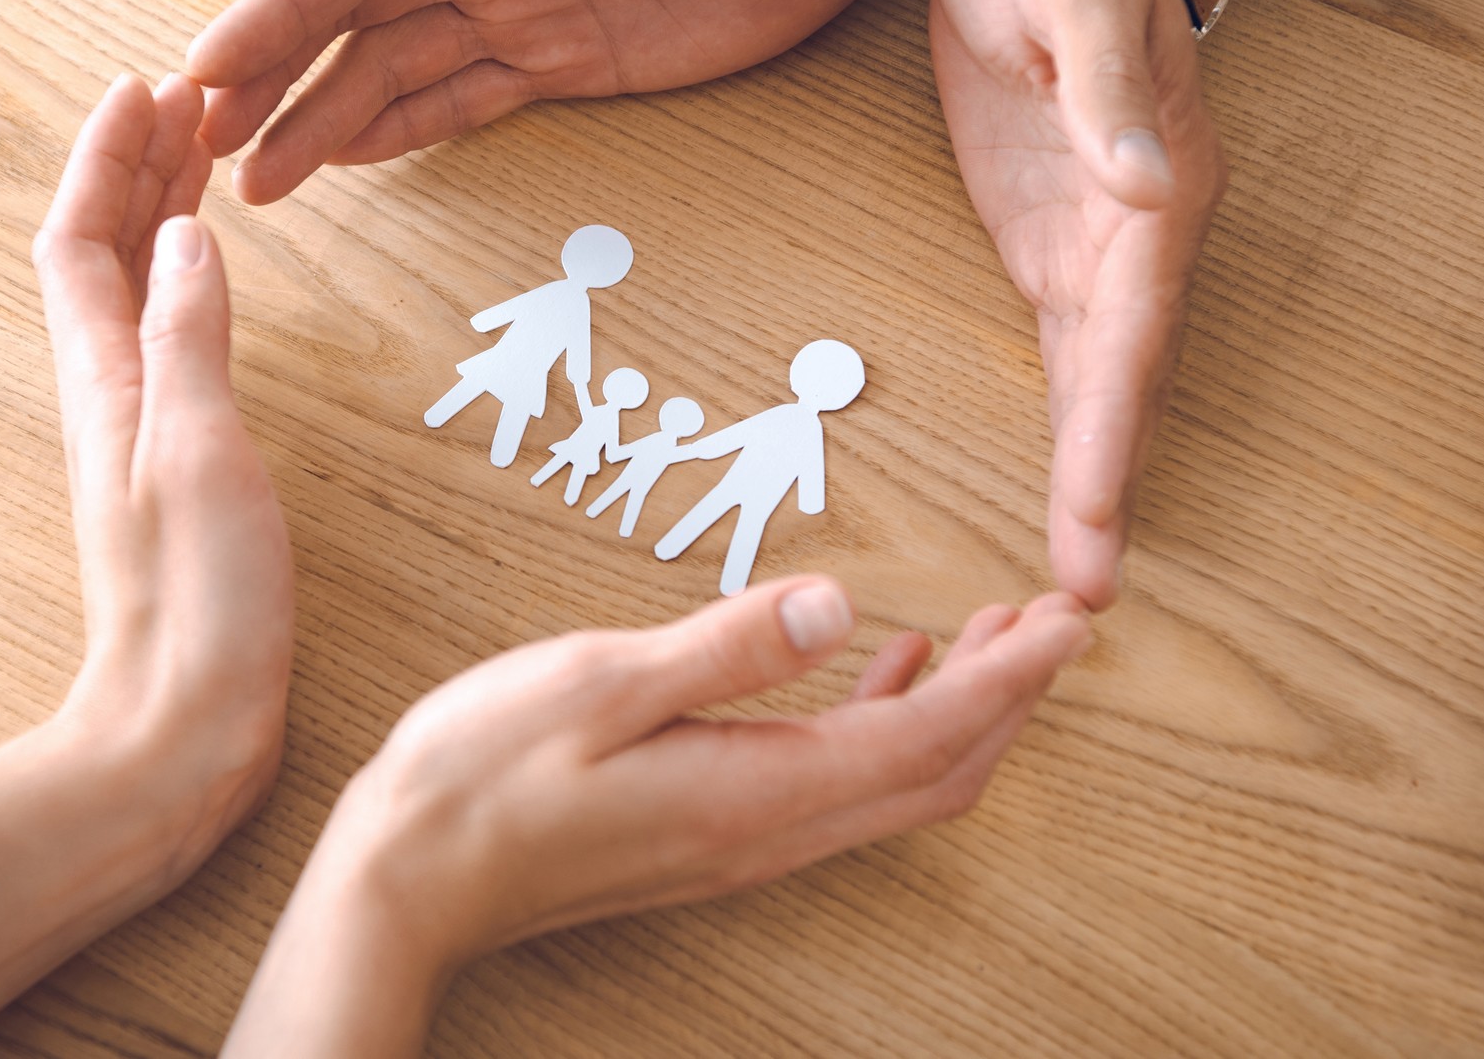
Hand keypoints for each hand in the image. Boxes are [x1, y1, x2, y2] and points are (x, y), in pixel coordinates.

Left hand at [0, 77, 296, 1058]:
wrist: (184, 717)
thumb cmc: (197, 596)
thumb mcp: (200, 450)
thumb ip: (190, 338)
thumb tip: (186, 233)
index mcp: (107, 381)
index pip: (82, 241)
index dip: (107, 160)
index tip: (147, 86)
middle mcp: (113, 394)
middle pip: (104, 253)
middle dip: (137, 167)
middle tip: (188, 101)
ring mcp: (142, 427)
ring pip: (137, 290)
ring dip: (159, 215)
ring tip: (200, 158)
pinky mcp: (177, 461)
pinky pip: (172, 335)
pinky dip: (189, 280)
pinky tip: (215, 276)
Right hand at [187, 0, 976, 203]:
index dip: (275, 12)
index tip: (206, 67)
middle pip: (350, 23)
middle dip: (272, 78)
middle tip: (205, 144)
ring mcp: (520, 13)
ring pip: (394, 74)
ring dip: (321, 123)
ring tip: (255, 183)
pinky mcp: (565, 63)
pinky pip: (463, 100)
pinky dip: (402, 132)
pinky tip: (346, 161)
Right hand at [223, 578, 1089, 1056]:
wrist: (411, 880)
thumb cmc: (483, 776)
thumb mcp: (599, 682)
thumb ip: (728, 645)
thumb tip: (843, 603)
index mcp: (756, 790)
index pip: (925, 736)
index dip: (1011, 681)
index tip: (1072, 623)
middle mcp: (767, 832)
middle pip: (935, 774)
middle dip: (1008, 700)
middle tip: (1051, 623)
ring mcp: (741, 845)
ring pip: (893, 787)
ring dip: (955, 715)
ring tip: (984, 637)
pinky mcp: (712, 838)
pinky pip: (839, 790)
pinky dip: (887, 729)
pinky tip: (869, 670)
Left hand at [928, 0, 1229, 608]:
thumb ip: (1105, 92)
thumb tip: (1145, 186)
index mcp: (1153, 184)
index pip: (1132, 329)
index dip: (1112, 427)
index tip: (1096, 514)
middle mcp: (1138, 229)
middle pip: (1122, 376)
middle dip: (1107, 482)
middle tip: (1088, 592)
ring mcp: (1094, 239)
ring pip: (1096, 375)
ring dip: (1092, 467)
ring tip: (1081, 566)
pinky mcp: (1048, 236)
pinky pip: (1062, 342)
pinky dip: (1068, 415)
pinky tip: (1069, 476)